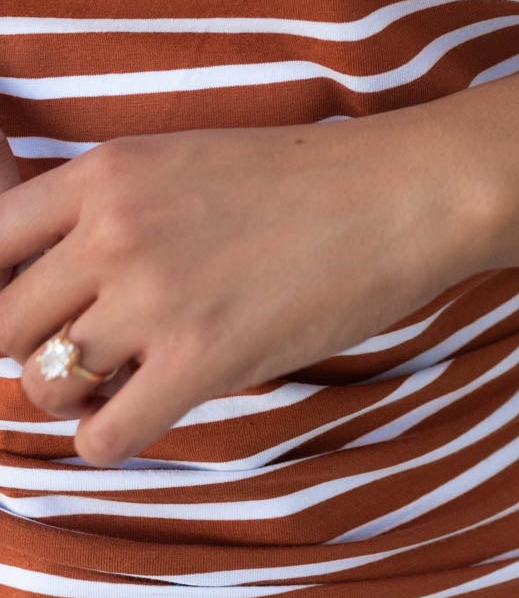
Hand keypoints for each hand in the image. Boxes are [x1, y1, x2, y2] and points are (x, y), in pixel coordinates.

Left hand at [0, 117, 485, 466]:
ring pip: (42, 384)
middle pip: (2, 324)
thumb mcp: (185, 160)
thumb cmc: (304, 177)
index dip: (0, 289)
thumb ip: (110, 207)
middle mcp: (114, 231)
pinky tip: (153, 408)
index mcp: (107, 171)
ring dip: (75, 394)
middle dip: (33, 347)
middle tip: (88, 348)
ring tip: (124, 378)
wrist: (401, 194)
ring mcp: (156, 297)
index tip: (36, 308)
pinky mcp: (204, 361)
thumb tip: (49, 278)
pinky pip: (103, 437)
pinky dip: (115, 436)